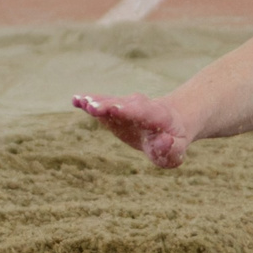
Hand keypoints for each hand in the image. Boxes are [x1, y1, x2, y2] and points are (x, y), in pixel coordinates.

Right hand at [74, 93, 191, 167]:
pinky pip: (100, 103)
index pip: (144, 112)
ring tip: (82, 102)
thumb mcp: (176, 151)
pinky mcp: (111, 110)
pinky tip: (76, 100)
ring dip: (96, 102)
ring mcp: (124, 106)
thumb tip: (164, 140)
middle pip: (124, 104)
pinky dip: (88, 102)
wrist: (167, 124)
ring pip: (110, 102)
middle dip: (109, 106)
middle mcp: (140, 106)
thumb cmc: (172, 142)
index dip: (130, 111)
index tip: (115, 109)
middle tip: (93, 107)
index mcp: (158, 117)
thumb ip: (171, 149)